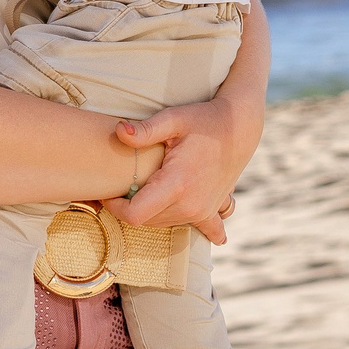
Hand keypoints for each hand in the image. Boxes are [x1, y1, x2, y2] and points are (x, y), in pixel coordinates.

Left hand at [104, 97, 259, 242]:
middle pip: (145, 221)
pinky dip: (188, 225)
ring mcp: (202, 211)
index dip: (115, 207)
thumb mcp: (174, 119)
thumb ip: (145, 130)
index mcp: (177, 184)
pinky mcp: (211, 211)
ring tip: (144, 188)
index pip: (135, 215)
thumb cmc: (204, 120)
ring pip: (163, 223)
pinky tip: (188, 221)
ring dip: (150, 210)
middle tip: (122, 184)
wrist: (240, 127)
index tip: (108, 192)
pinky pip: (198, 230)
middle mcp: (190, 204)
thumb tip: (119, 131)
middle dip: (129, 207)